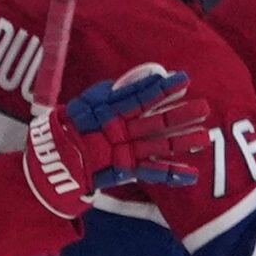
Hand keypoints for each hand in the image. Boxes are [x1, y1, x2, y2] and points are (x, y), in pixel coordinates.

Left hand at [22, 65, 212, 220]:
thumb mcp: (87, 103)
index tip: (184, 80)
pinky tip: (190, 177)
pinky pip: (150, 172)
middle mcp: (126, 131)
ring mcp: (127, 151)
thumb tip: (133, 79)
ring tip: (204, 140)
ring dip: (181, 143)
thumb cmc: (67, 126)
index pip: (143, 97)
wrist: (51, 157)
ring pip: (159, 146)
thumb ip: (112, 92)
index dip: (163, 89)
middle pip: (158, 123)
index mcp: (118, 112)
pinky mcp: (124, 170)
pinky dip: (170, 175)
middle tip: (203, 109)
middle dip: (180, 116)